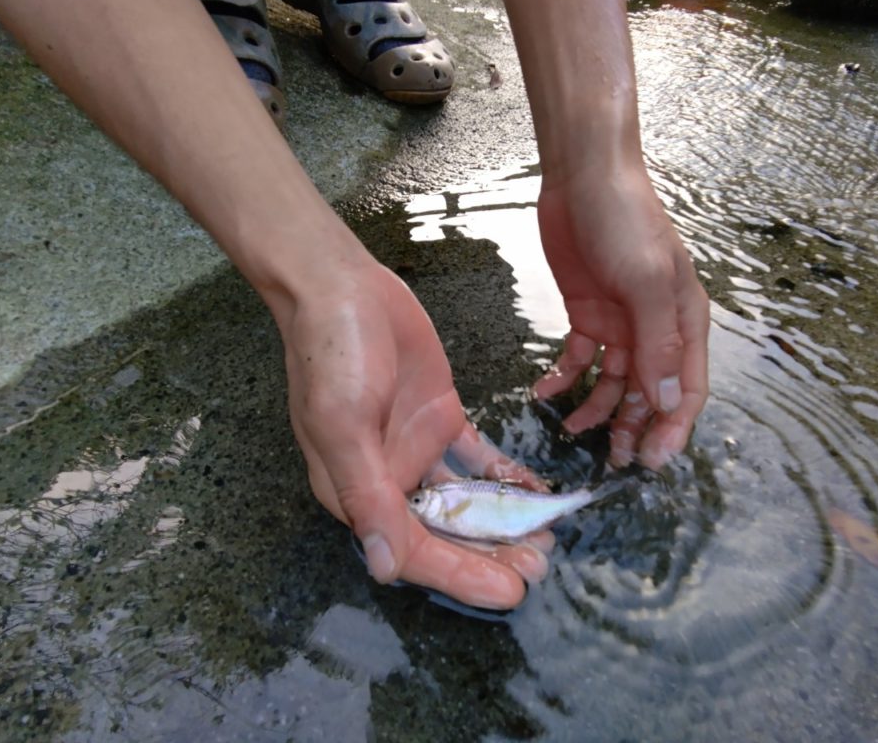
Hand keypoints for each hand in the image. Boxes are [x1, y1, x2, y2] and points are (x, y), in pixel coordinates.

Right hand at [277, 258, 549, 608]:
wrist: (341, 285)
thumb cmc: (333, 353)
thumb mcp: (343, 426)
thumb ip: (368, 496)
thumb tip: (385, 567)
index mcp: (358, 492)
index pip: (414, 550)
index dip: (462, 575)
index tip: (511, 592)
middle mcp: (388, 478)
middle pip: (445, 533)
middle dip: (490, 556)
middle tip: (540, 567)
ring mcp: (416, 447)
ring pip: (465, 502)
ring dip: (501, 523)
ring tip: (544, 540)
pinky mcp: (439, 417)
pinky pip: (476, 459)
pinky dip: (503, 476)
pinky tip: (534, 492)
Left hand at [534, 162, 709, 468]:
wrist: (583, 177)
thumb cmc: (626, 220)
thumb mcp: (646, 281)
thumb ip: (657, 343)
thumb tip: (666, 403)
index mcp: (685, 322)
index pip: (686, 389)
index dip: (672, 428)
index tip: (650, 461)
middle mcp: (656, 328)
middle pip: (649, 392)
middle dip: (634, 428)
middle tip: (613, 461)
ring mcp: (621, 323)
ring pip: (614, 383)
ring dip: (597, 410)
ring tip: (573, 432)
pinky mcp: (587, 314)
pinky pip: (578, 359)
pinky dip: (563, 378)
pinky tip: (544, 392)